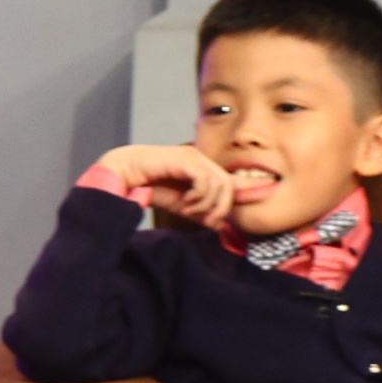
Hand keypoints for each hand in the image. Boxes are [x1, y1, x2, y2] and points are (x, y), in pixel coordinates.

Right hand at [92, 143, 237, 226]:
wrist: (125, 175)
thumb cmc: (151, 188)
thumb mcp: (182, 205)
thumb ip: (201, 213)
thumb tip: (220, 225)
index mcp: (202, 168)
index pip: (231, 179)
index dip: (248, 189)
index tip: (255, 198)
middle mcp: (200, 160)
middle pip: (229, 184)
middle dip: (221, 207)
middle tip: (206, 220)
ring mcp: (193, 157)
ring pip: (219, 183)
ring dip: (206, 204)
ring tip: (189, 210)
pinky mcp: (184, 159)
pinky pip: (205, 180)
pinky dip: (199, 196)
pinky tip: (185, 202)